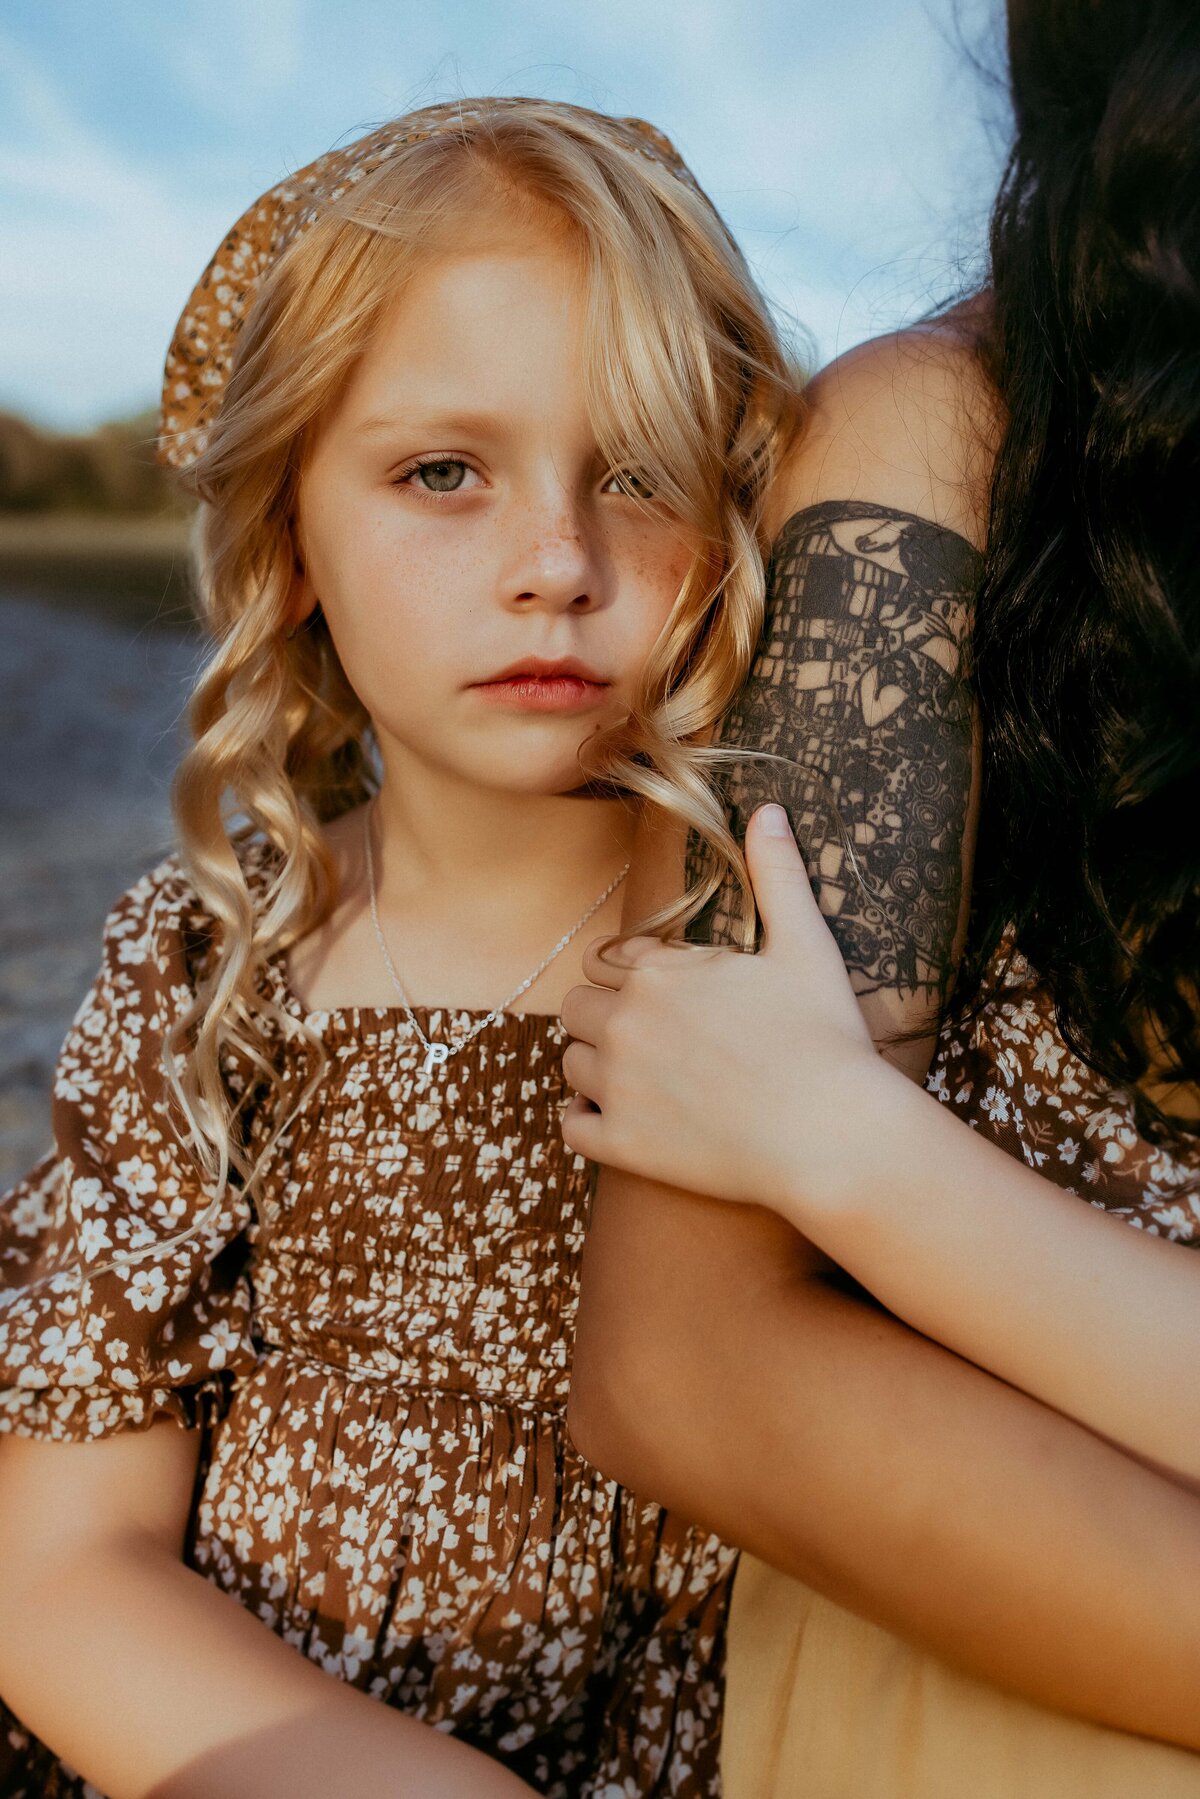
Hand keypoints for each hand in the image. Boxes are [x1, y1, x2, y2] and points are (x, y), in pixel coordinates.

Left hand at [561, 804, 900, 1215]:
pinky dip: (587, 1121)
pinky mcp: (622, 1144)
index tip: (662, 993)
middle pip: (578, 1006)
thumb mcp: (807, 945)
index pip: (608, 958)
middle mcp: (625, 1021)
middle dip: (607, 1015)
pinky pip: (572, 1126)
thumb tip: (769, 811)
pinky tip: (621, 1120)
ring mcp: (618, 1086)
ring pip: (571, 1061)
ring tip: (642, 1077)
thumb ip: (778, 875)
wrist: (831, 1133)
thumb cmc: (825, 1038)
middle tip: (651, 1036)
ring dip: (596, 1065)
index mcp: (660, 972)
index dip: (631, 973)